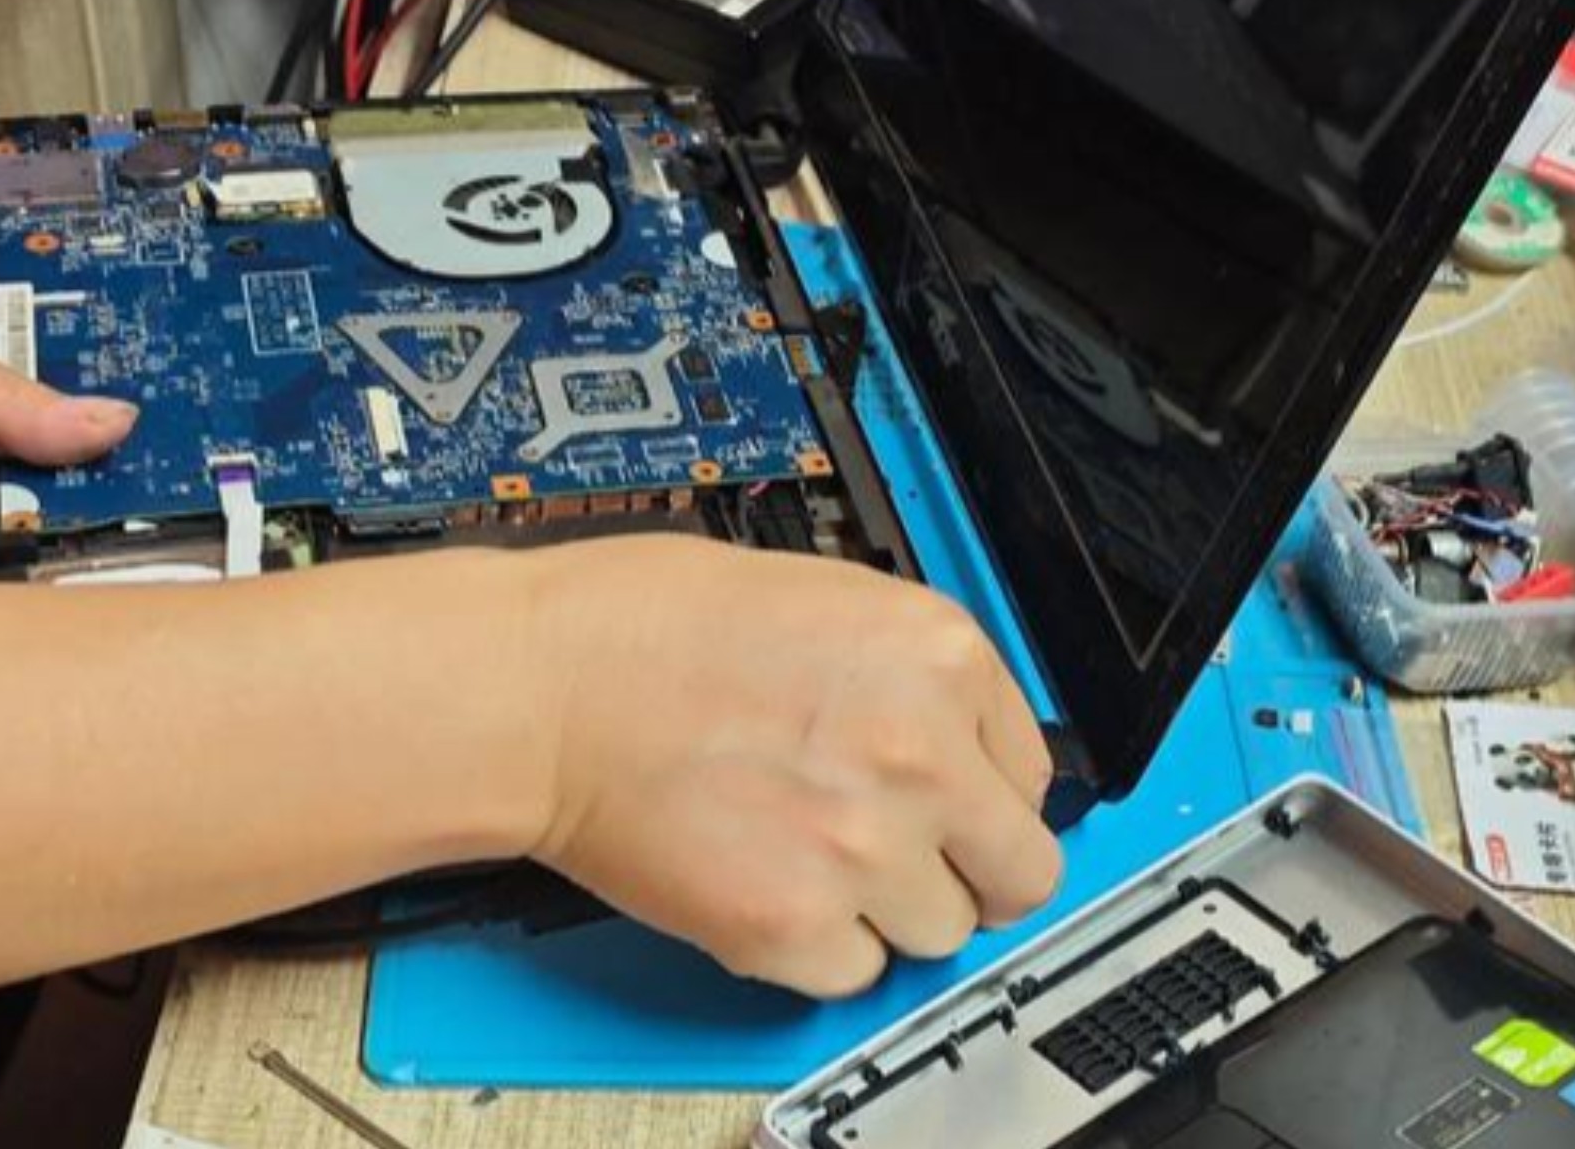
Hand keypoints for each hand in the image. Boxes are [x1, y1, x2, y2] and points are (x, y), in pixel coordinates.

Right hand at [520, 536, 1064, 997]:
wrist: (542, 685)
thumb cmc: (646, 626)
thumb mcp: (831, 600)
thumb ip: (916, 680)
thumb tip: (964, 745)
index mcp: (941, 657)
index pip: (1032, 773)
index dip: (982, 794)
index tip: (950, 805)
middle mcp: (924, 755)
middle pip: (1020, 874)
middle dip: (969, 871)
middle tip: (909, 857)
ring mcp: (865, 848)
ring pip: (940, 931)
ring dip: (886, 909)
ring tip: (808, 855)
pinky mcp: (794, 925)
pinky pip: (854, 973)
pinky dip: (815, 947)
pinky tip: (764, 882)